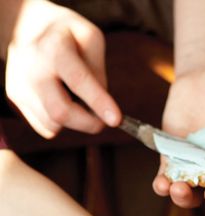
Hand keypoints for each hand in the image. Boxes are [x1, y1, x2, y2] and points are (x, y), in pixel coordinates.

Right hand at [4, 1, 119, 137]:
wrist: (25, 26)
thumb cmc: (67, 36)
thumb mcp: (90, 38)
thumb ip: (98, 70)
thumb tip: (101, 105)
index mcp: (54, 48)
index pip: (78, 80)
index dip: (99, 102)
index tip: (116, 120)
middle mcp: (32, 69)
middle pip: (60, 112)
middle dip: (89, 123)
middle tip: (104, 121)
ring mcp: (19, 85)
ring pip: (52, 124)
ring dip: (74, 121)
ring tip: (77, 100)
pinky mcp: (15, 99)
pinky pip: (44, 126)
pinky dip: (59, 122)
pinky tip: (61, 101)